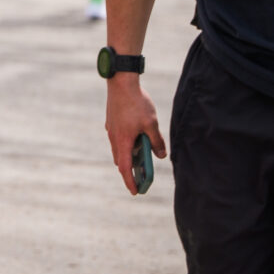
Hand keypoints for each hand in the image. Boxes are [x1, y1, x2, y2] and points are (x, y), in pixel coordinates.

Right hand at [104, 76, 167, 196]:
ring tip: (142, 158)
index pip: (125, 168)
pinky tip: (137, 138)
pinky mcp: (112, 121)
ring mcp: (111, 129)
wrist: (121, 82)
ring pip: (119, 148)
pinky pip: (118, 138)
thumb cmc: (137, 103)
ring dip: (128, 156)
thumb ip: (157, 141)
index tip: (135, 192)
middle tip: (141, 177)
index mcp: (123, 141)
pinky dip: (126, 144)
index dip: (130, 181)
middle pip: (120, 160)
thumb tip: (162, 155)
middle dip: (130, 170)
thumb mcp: (152, 123)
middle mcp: (114, 137)